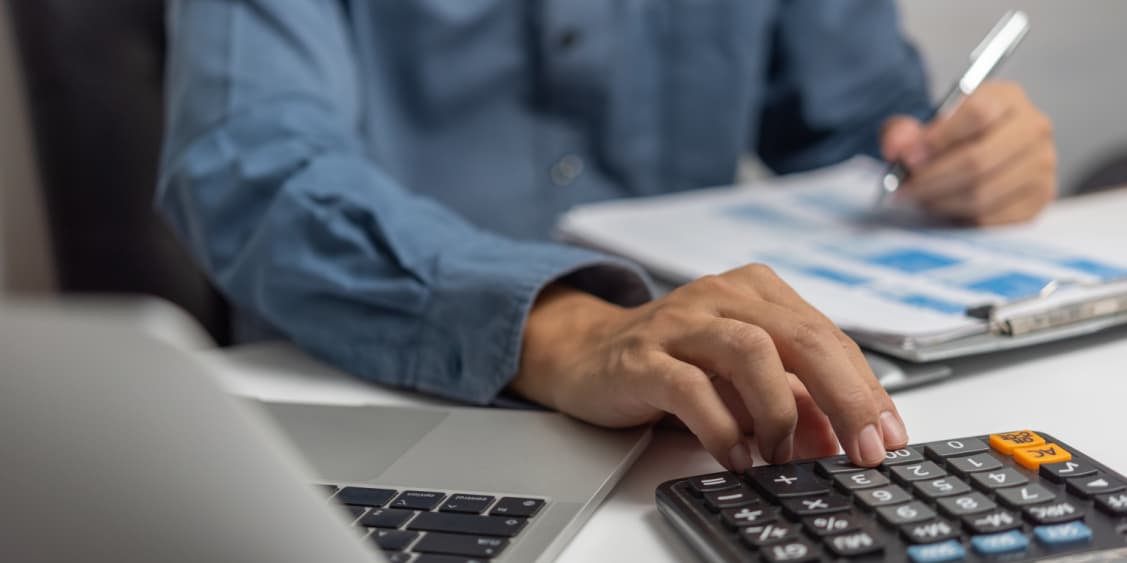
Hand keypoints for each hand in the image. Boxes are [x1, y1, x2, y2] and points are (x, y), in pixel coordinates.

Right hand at [510, 265, 907, 470]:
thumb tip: (841, 439)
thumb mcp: (741, 379)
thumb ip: (791, 399)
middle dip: (846, 398)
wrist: (585, 353)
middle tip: (865, 450)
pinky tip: (736, 456)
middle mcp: (722, 295)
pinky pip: (692, 388)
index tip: (888, 436)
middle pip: (803, 338)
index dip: (865, 389)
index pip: (828, 336)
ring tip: (783, 456)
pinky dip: (723, 428)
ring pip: (751, 351)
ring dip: (780, 412)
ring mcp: (680, 321)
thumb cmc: (671, 362)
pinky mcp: (642, 356)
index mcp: (756, 291)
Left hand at [881, 80, 1056, 225]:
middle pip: (979, 159)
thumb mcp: (923, 126)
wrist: (979, 155)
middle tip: (904, 188)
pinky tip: (943, 206)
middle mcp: (1033, 128)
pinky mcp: (1039, 199)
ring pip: (983, 192)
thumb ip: (903, 132)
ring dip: (941, 200)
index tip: (908, 158)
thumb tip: (897, 148)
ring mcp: (1042, 165)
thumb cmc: (951, 139)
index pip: (978, 113)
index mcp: (1007, 98)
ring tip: (920, 197)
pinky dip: (959, 216)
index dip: (938, 139)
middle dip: (932, 179)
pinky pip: (992, 217)